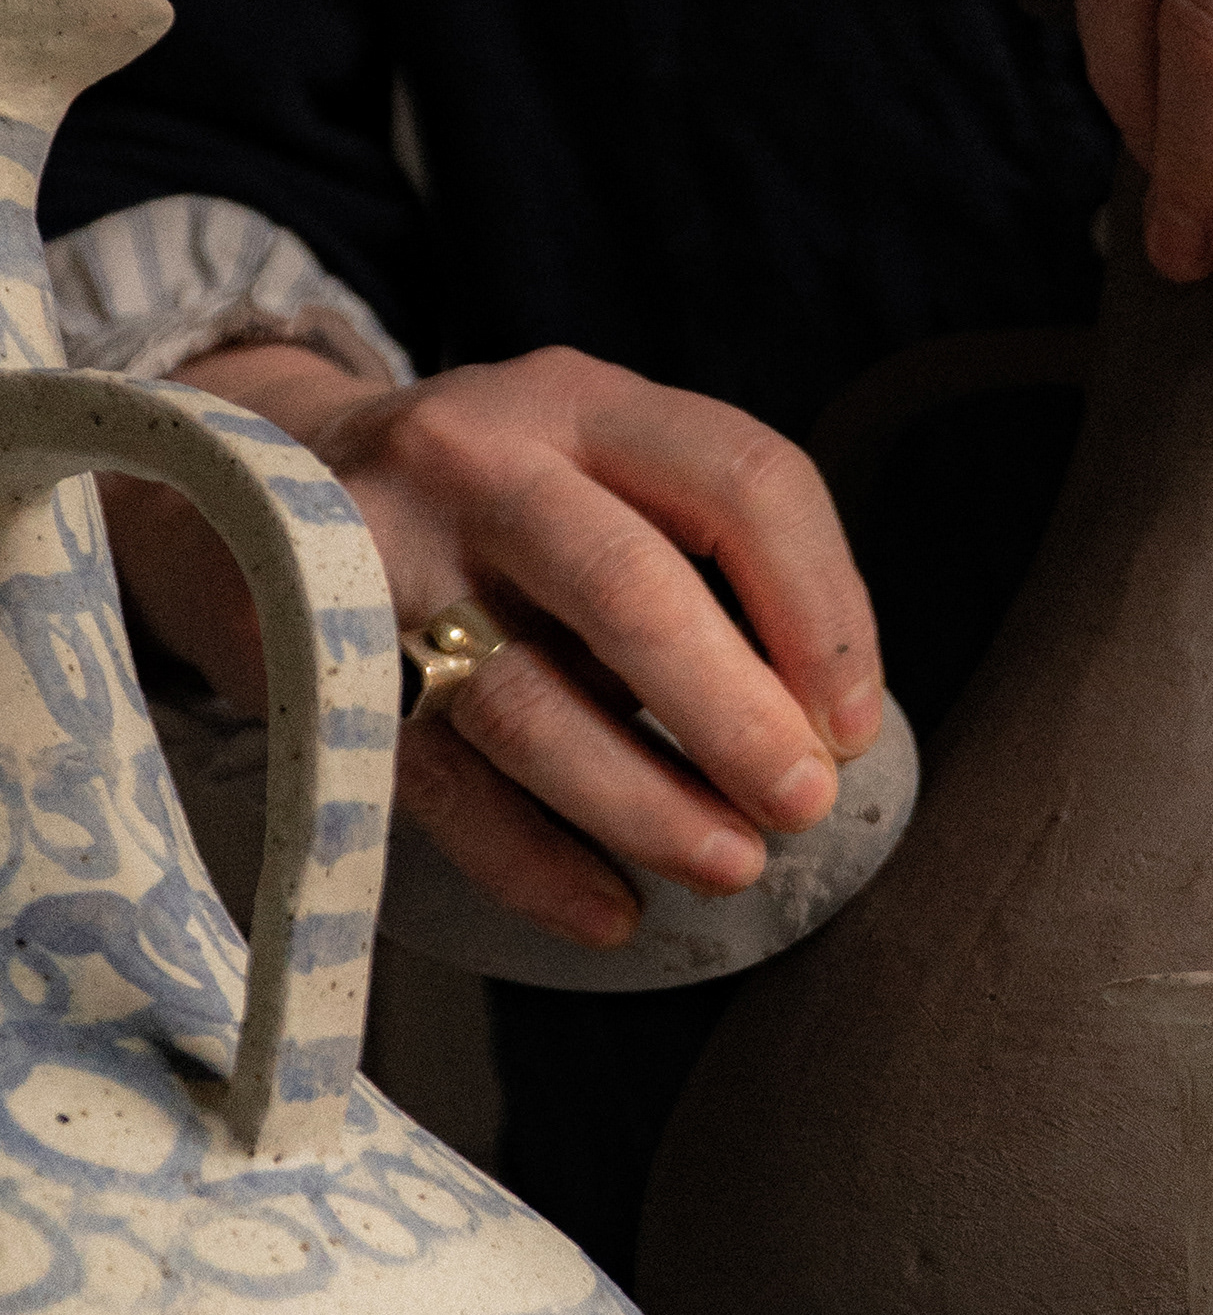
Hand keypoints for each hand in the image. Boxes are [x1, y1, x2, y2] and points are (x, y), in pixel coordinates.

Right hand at [100, 342, 882, 949]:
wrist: (256, 492)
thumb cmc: (495, 508)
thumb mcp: (595, 474)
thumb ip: (698, 563)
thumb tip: (819, 730)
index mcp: (585, 403)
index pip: (747, 481)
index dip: (823, 611)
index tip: (855, 725)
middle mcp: (481, 459)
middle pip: (630, 587)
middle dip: (735, 712)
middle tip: (804, 804)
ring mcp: (384, 560)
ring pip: (527, 700)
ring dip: (643, 801)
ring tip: (731, 867)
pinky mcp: (317, 667)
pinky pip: (439, 784)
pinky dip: (531, 861)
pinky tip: (610, 910)